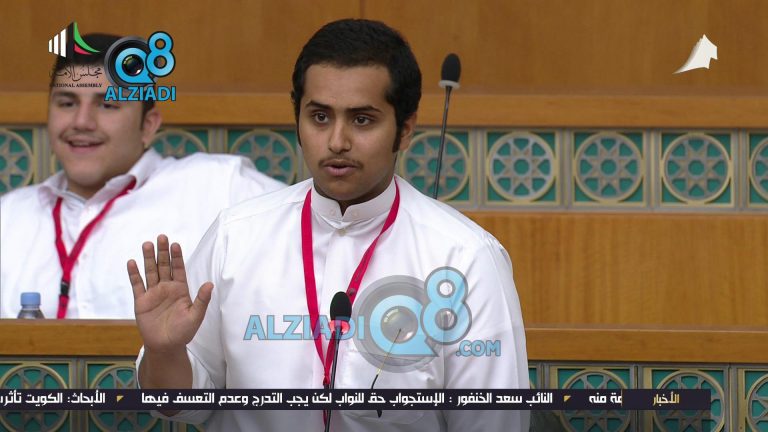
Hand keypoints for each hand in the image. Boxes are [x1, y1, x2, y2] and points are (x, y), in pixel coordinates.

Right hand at [128, 234, 212, 352]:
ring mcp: (153, 293)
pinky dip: (134, 274)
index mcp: (180, 289)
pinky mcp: (141, 301)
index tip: (175, 244)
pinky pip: (137, 285)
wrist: (166, 346)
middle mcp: (166, 288)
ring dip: (148, 258)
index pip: (178, 269)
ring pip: (150, 272)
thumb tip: (210, 284)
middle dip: (162, 252)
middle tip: (161, 237)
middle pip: (164, 266)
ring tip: (147, 244)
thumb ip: (202, 300)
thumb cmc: (183, 332)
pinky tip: (132, 262)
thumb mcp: (196, 316)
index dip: (176, 257)